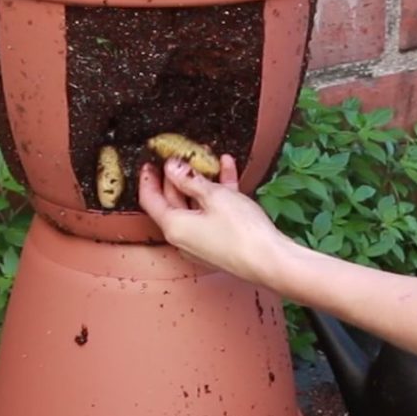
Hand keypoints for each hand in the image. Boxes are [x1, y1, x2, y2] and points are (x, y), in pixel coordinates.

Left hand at [138, 156, 289, 286]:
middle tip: (182, 155)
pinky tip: (227, 171)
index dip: (148, 179)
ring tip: (208, 157)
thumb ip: (190, 179)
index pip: (150, 200)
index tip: (149, 163)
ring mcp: (199, 242)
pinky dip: (215, 195)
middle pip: (172, 201)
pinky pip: (210, 214)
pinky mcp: (216, 243)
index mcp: (173, 226)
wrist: (268, 260)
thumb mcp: (214, 196)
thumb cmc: (241, 231)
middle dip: (178, 176)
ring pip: (194, 206)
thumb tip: (172, 167)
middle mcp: (182, 238)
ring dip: (201, 181)